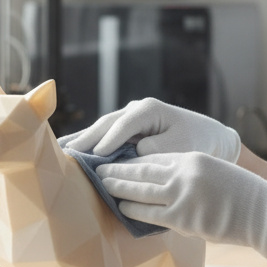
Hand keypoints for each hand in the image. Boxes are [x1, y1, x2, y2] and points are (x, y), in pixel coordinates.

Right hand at [60, 98, 240, 161]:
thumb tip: (134, 151)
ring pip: (100, 129)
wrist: (208, 137)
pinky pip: (103, 136)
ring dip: (81, 141)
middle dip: (86, 140)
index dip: (109, 140)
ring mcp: (128, 118)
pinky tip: (69, 149)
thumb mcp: (180, 145)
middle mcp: (135, 110)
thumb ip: (156, 148)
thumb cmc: (196, 141)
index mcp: (149, 109)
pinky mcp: (125, 129)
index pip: (124, 125)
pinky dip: (88, 143)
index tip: (96, 156)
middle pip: (106, 124)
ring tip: (58, 151)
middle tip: (64, 154)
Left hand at [96, 152, 266, 262]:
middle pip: (141, 170)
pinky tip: (121, 207)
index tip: (113, 159)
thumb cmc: (239, 194)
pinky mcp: (184, 217)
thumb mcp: (211, 172)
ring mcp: (183, 195)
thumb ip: (186, 172)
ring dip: (118, 188)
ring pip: (141, 191)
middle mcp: (185, 173)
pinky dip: (132, 210)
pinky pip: (150, 213)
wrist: (263, 211)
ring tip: (101, 185)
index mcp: (191, 159)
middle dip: (116, 170)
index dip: (130, 159)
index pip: (153, 157)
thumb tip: (161, 181)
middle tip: (96, 168)